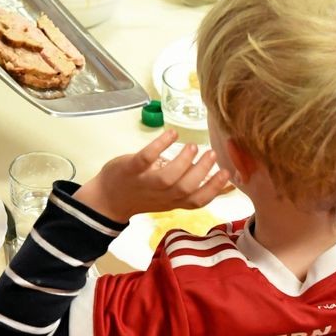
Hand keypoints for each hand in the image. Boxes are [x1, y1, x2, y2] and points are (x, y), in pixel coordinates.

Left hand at [74, 130, 231, 222]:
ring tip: (192, 146)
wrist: (108, 199)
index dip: (214, 189)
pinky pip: (146, 158)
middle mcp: (162, 195)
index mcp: (174, 201)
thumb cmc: (144, 194)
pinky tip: (172, 133)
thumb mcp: (170, 197)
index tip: (226, 173)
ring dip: (183, 161)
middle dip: (201, 171)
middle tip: (211, 153)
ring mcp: (145, 183)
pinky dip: (160, 145)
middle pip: (185, 188)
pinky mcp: (131, 169)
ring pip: (167, 177)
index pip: (197, 201)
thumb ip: (194, 188)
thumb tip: (227, 181)